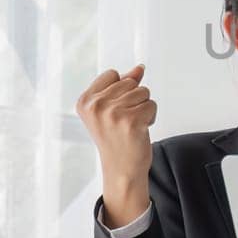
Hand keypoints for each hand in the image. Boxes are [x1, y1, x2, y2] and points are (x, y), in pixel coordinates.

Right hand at [76, 64, 156, 225]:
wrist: (122, 170)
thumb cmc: (117, 138)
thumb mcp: (112, 109)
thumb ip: (123, 85)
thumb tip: (139, 68)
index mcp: (85, 101)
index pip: (113, 74)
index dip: (121, 91)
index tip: (113, 112)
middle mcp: (96, 106)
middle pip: (130, 82)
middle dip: (134, 99)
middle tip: (124, 122)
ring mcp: (113, 113)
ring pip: (143, 92)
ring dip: (144, 108)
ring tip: (132, 126)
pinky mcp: (131, 121)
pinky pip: (152, 105)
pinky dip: (151, 117)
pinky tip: (140, 130)